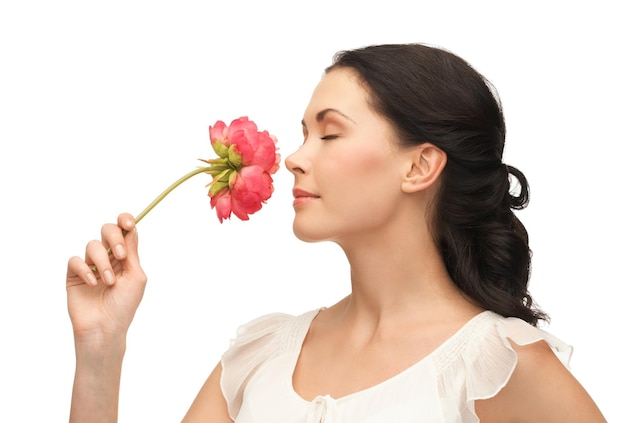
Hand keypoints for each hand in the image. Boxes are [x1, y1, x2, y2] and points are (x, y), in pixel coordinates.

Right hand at [66, 213, 146, 341]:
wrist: (105, 328)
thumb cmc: (123, 306)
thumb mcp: (135, 277)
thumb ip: (131, 253)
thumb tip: (131, 229)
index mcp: (125, 257)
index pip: (124, 231)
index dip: (125, 221)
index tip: (129, 224)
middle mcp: (108, 258)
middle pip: (107, 230)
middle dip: (115, 238)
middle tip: (120, 256)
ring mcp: (90, 265)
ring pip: (93, 245)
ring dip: (103, 262)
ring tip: (109, 282)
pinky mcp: (74, 275)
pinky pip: (75, 261)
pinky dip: (85, 270)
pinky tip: (93, 283)